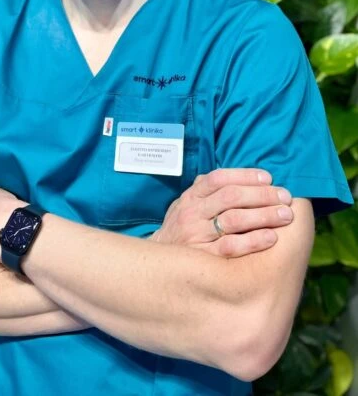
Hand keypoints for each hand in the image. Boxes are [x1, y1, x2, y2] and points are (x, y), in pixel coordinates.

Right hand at [151, 168, 292, 257]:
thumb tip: (236, 178)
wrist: (156, 265)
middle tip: (285, 197)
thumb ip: (205, 192)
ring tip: (285, 216)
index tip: (268, 178)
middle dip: (262, 195)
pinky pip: (232, 247)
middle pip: (231, 197)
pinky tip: (272, 237)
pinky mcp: (204, 257)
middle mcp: (192, 212)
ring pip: (234, 219)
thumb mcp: (185, 205)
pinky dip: (254, 240)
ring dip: (264, 215)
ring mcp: (197, 235)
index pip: (219, 178)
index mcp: (191, 197)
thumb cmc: (180, 231)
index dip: (246, 176)